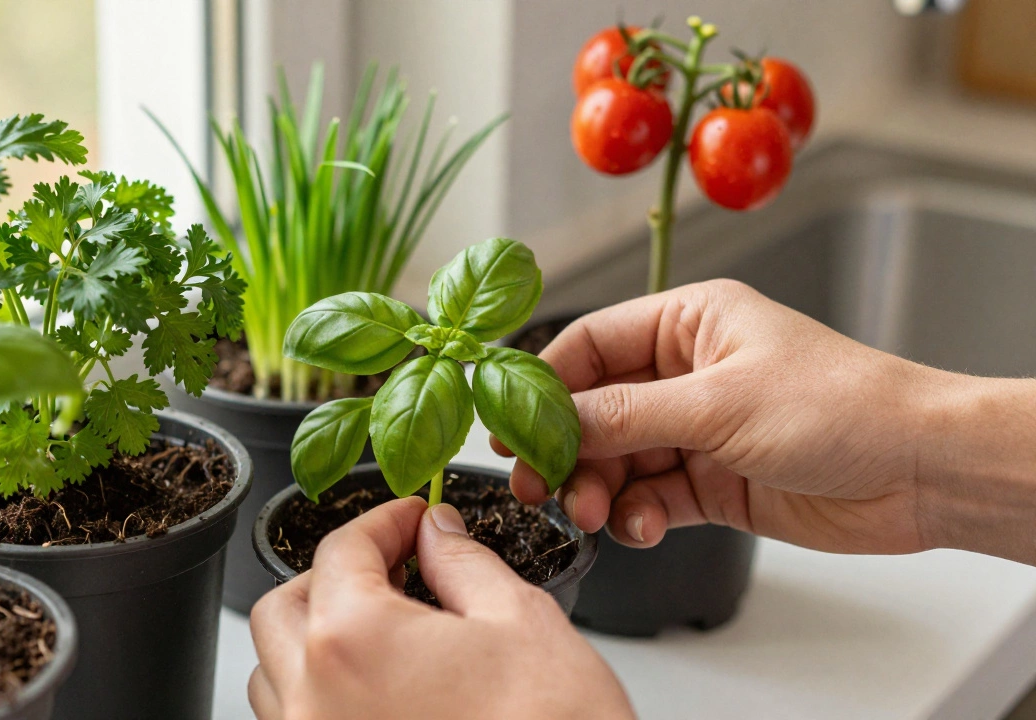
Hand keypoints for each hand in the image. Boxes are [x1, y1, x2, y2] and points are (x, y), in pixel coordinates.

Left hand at [248, 497, 632, 719]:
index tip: (412, 520)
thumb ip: (462, 563)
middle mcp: (313, 702)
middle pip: (284, 609)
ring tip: (384, 628)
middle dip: (334, 577)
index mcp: (352, 643)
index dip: (382, 523)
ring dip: (316, 639)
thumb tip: (438, 534)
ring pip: (276, 675)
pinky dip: (322, 695)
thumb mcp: (519, 620)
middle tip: (394, 567)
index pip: (340, 552)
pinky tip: (380, 687)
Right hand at [502, 279, 1035, 561]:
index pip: (590, 344)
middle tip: (538, 483)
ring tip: (593, 514)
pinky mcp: (712, 483)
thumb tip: (554, 419)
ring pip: (616, 459)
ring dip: (597, 489)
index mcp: (689, 323)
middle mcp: (687, 373)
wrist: (920, 473)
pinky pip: (650, 499)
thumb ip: (627, 414)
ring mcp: (698, 430)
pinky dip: (636, 516)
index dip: (544, 383)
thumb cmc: (843, 407)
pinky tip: (643, 527)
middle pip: (595, 408)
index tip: (509, 423)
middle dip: (566, 447)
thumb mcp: (720, 402)